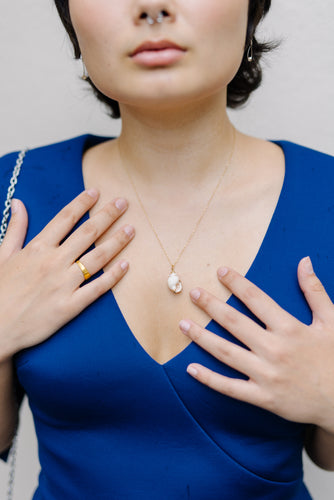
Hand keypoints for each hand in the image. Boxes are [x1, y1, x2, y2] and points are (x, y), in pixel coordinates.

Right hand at [0, 189, 134, 359]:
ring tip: (131, 229)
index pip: (65, 218)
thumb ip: (15, 229)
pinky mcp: (70, 306)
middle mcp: (54, 262)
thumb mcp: (2, 255)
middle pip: (87, 233)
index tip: (96, 192)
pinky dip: (114, 276)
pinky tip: (126, 265)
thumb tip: (18, 203)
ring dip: (116, 241)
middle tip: (124, 203)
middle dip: (108, 215)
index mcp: (37, 248)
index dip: (82, 203)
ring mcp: (64, 284)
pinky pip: (97, 288)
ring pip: (97, 257)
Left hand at [179, 258, 333, 433]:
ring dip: (201, 337)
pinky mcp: (263, 397)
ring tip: (182, 324)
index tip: (221, 272)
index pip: (256, 299)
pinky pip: (230, 387)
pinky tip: (190, 368)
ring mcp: (266, 374)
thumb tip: (304, 261)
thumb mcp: (332, 321)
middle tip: (193, 293)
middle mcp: (274, 349)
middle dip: (211, 305)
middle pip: (234, 323)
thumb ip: (315, 291)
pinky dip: (209, 379)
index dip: (237, 283)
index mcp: (290, 328)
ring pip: (226, 353)